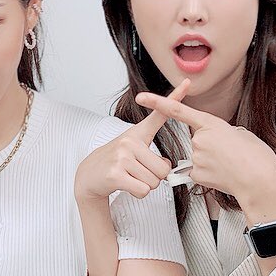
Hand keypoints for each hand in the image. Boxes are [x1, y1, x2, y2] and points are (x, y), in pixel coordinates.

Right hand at [74, 81, 186, 201]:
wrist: (89, 175)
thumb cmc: (116, 162)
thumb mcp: (133, 149)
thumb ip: (154, 155)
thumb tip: (167, 166)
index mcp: (138, 133)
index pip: (160, 114)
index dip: (175, 99)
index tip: (187, 83)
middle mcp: (130, 141)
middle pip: (163, 169)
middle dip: (155, 177)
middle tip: (138, 173)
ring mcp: (122, 157)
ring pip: (154, 182)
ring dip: (146, 186)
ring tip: (130, 177)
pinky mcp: (115, 174)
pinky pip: (143, 190)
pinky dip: (139, 193)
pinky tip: (126, 185)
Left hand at [135, 87, 275, 222]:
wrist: (260, 181)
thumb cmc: (256, 157)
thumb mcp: (242, 134)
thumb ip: (226, 132)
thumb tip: (220, 138)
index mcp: (211, 124)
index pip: (178, 111)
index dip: (157, 103)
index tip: (141, 98)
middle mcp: (199, 140)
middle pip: (198, 140)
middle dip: (211, 145)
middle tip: (231, 153)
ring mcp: (196, 158)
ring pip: (198, 157)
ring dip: (212, 160)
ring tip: (230, 165)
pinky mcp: (196, 174)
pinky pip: (199, 171)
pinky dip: (210, 173)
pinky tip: (223, 175)